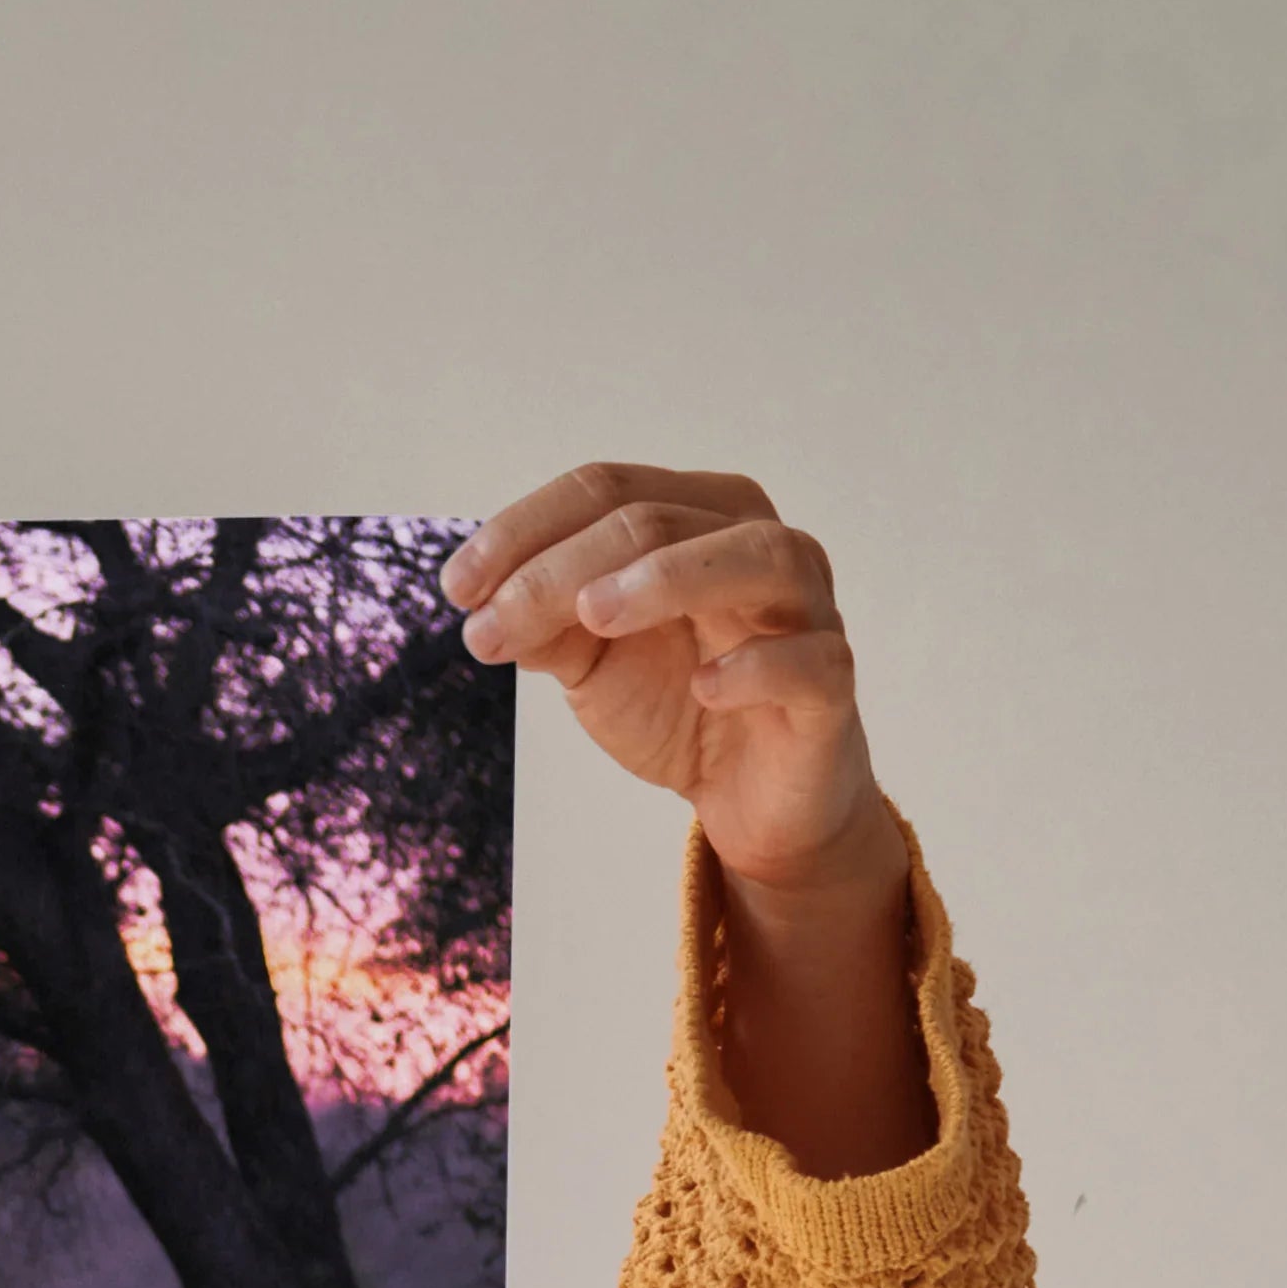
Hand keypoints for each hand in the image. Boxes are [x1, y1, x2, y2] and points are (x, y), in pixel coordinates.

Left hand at [448, 464, 930, 1172]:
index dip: (525, 530)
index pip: (608, 490)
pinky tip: (704, 685)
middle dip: (562, 569)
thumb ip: (545, 624)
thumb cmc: (678, 702)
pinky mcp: (829, 685)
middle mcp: (758, 544)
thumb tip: (483, 603)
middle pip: (659, 519)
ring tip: (592, 615)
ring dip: (668, 578)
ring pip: (754, 557)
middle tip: (492, 625)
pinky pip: (808, 660)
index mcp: (698, 518)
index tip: (456, 588)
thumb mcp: (592, 661)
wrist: (749, 797)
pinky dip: (757, 665)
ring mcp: (806, 610)